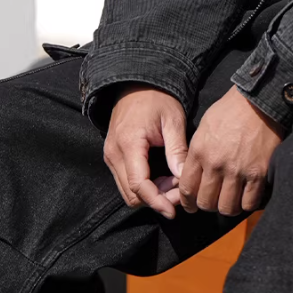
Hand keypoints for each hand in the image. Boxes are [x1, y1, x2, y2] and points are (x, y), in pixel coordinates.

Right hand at [104, 86, 188, 220]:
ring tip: (174, 182)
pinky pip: (126, 181)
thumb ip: (177, 149)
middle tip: (180, 192)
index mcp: (128, 144)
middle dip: (156, 199)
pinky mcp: (112, 156)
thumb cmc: (157, 98)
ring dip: (151, 194)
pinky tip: (163, 177)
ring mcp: (110, 156)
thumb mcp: (172, 120)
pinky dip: (144, 186)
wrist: (136, 83)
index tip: (174, 209)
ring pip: (127, 191)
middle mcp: (114, 153)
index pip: (138, 185)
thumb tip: (182, 177)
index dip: (157, 201)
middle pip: (131, 194)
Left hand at [179, 86, 282, 215]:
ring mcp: (238, 171)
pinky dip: (247, 203)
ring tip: (231, 199)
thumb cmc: (230, 110)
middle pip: (206, 202)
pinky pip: (249, 202)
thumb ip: (196, 152)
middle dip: (207, 205)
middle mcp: (216, 165)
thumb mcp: (204, 127)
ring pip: (227, 207)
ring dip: (227, 206)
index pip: (187, 189)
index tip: (192, 205)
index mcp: (199, 152)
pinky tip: (247, 196)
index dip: (188, 202)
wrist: (259, 101)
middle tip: (214, 200)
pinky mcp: (258, 173)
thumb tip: (193, 173)